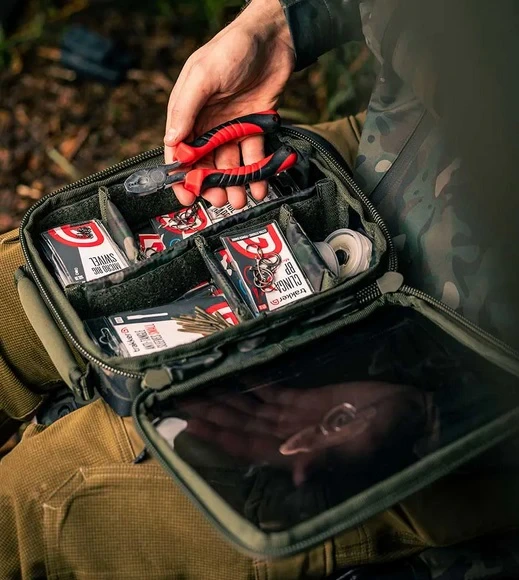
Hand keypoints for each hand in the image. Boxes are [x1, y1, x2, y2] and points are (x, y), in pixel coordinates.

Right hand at [164, 0, 294, 208]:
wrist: (273, 38)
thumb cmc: (232, 48)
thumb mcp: (202, 75)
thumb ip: (186, 108)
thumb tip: (171, 141)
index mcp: (188, 112)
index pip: (179, 151)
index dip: (182, 176)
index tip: (187, 197)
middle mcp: (208, 123)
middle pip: (206, 163)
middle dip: (212, 184)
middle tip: (221, 200)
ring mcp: (231, 127)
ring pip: (230, 163)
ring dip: (235, 182)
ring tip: (241, 198)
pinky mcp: (254, 126)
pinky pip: (253, 154)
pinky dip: (256, 171)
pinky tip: (260, 184)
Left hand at [179, 381, 428, 485]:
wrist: (404, 410)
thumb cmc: (386, 431)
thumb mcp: (362, 447)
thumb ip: (330, 460)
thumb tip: (299, 477)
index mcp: (298, 451)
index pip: (249, 445)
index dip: (221, 437)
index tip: (192, 425)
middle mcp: (288, 436)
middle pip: (241, 425)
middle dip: (212, 414)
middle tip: (179, 400)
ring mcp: (294, 417)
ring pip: (250, 409)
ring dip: (224, 400)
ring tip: (196, 387)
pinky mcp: (304, 399)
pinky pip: (271, 392)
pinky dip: (251, 384)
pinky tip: (233, 375)